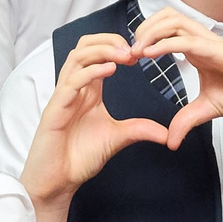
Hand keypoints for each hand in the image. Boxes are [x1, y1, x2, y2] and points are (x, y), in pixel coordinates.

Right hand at [21, 34, 170, 202]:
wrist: (58, 181)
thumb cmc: (80, 156)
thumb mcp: (118, 138)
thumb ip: (139, 130)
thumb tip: (167, 134)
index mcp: (87, 89)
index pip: (96, 52)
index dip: (117, 46)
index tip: (140, 54)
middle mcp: (74, 87)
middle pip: (84, 46)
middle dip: (109, 40)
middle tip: (133, 49)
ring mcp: (63, 97)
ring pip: (76, 58)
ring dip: (102, 51)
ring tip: (125, 55)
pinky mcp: (55, 110)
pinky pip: (70, 82)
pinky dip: (91, 72)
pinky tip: (110, 70)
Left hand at [127, 9, 222, 149]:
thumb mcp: (209, 110)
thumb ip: (187, 120)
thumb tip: (170, 140)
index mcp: (199, 50)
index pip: (167, 30)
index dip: (146, 37)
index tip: (130, 57)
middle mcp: (204, 41)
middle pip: (167, 16)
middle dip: (143, 28)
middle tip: (128, 51)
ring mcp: (213, 43)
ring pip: (175, 20)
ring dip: (150, 31)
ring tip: (136, 50)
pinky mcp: (221, 51)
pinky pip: (189, 39)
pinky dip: (165, 43)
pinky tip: (149, 54)